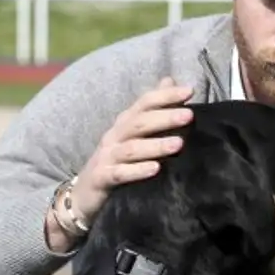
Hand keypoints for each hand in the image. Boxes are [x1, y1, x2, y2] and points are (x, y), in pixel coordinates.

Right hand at [68, 77, 193, 223]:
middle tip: (189, 116)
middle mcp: (114, 136)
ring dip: (156, 145)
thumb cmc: (117, 161)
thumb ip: (153, 109)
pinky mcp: (101, 179)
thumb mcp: (134, 134)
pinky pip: (120, 174)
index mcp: (124, 123)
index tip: (190, 91)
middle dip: (165, 118)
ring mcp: (106, 157)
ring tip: (179, 144)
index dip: (165, 96)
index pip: (144, 103)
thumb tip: (170, 80)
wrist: (84, 195)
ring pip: (132, 148)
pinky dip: (137, 171)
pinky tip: (156, 169)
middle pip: (139, 123)